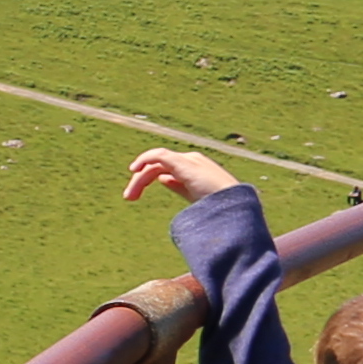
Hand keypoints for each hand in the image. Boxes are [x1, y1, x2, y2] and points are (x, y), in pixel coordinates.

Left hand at [124, 148, 239, 204]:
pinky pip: (159, 155)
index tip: (135, 195)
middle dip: (140, 180)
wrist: (233, 208)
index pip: (166, 168)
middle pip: (158, 165)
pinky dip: (144, 159)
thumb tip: (162, 178)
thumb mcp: (195, 195)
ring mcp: (189, 160)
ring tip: (129, 196)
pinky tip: (134, 171)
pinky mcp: (184, 163)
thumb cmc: (220, 206)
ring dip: (139, 179)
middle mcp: (192, 161)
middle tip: (128, 198)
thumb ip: (179, 186)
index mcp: (195, 168)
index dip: (148, 179)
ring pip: (156, 163)